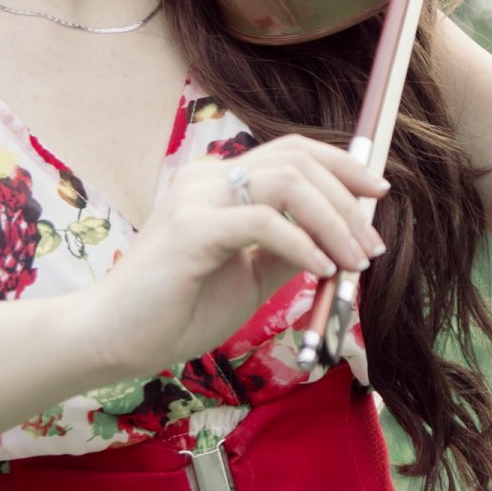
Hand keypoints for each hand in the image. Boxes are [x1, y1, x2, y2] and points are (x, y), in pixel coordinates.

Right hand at [92, 134, 389, 372]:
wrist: (112, 340)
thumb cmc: (175, 310)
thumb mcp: (247, 277)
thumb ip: (286, 251)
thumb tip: (339, 241)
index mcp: (217, 181)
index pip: (292, 151)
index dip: (342, 164)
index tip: (379, 191)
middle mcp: (206, 177)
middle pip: (297, 159)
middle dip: (348, 197)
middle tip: (374, 244)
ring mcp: (196, 199)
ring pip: (286, 182)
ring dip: (334, 221)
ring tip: (354, 261)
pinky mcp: (190, 231)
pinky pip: (263, 222)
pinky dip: (303, 244)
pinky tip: (321, 270)